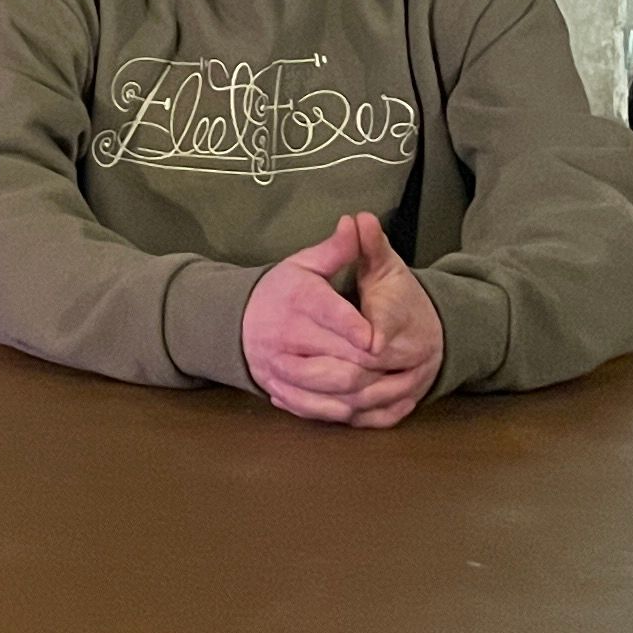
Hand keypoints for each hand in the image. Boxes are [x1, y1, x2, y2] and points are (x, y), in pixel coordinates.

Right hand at [241, 213, 444, 429]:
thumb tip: (358, 222)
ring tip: (387, 384)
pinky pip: (317, 409)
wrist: (234, 321)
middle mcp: (286, 335)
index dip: (359, 330)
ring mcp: (281, 367)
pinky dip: (344, 410)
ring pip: (331, 389)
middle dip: (372, 366)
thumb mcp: (304, 263)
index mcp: (297, 298)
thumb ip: (336, 249)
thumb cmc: (280, 290)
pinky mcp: (280, 390)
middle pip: (339, 359)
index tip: (377, 338)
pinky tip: (366, 403)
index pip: (331, 315)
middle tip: (398, 366)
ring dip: (363, 391)